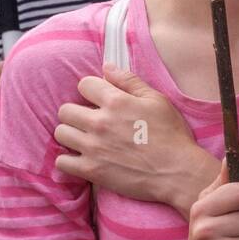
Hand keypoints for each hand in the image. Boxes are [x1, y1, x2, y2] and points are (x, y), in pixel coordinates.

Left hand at [54, 64, 214, 213]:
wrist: (177, 172)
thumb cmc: (171, 135)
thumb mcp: (156, 100)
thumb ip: (129, 80)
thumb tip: (106, 66)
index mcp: (116, 101)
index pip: (83, 85)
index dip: (91, 90)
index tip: (98, 99)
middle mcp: (99, 122)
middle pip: (65, 110)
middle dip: (75, 112)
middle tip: (88, 120)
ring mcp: (93, 147)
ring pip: (61, 133)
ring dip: (70, 134)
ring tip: (84, 138)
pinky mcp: (91, 171)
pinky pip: (61, 162)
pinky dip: (68, 160)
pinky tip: (81, 158)